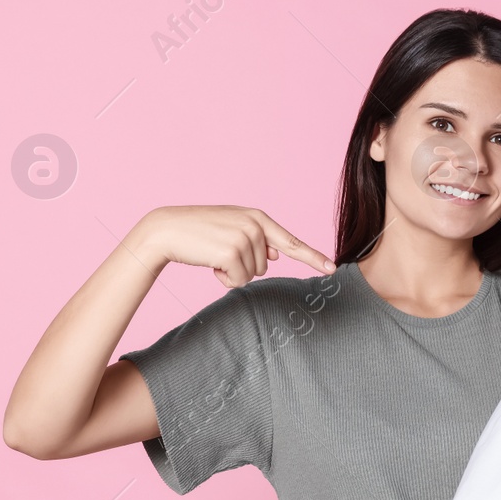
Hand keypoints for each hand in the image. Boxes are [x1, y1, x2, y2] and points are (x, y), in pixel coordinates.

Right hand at [131, 205, 336, 287]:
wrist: (167, 230)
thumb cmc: (198, 231)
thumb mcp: (231, 229)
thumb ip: (256, 240)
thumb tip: (275, 257)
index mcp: (258, 218)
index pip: (291, 241)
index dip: (313, 257)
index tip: (333, 269)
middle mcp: (255, 225)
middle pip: (264, 268)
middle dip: (242, 266)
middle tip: (219, 251)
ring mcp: (245, 238)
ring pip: (251, 276)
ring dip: (231, 273)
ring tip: (212, 255)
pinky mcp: (232, 252)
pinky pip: (238, 281)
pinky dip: (223, 279)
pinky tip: (209, 263)